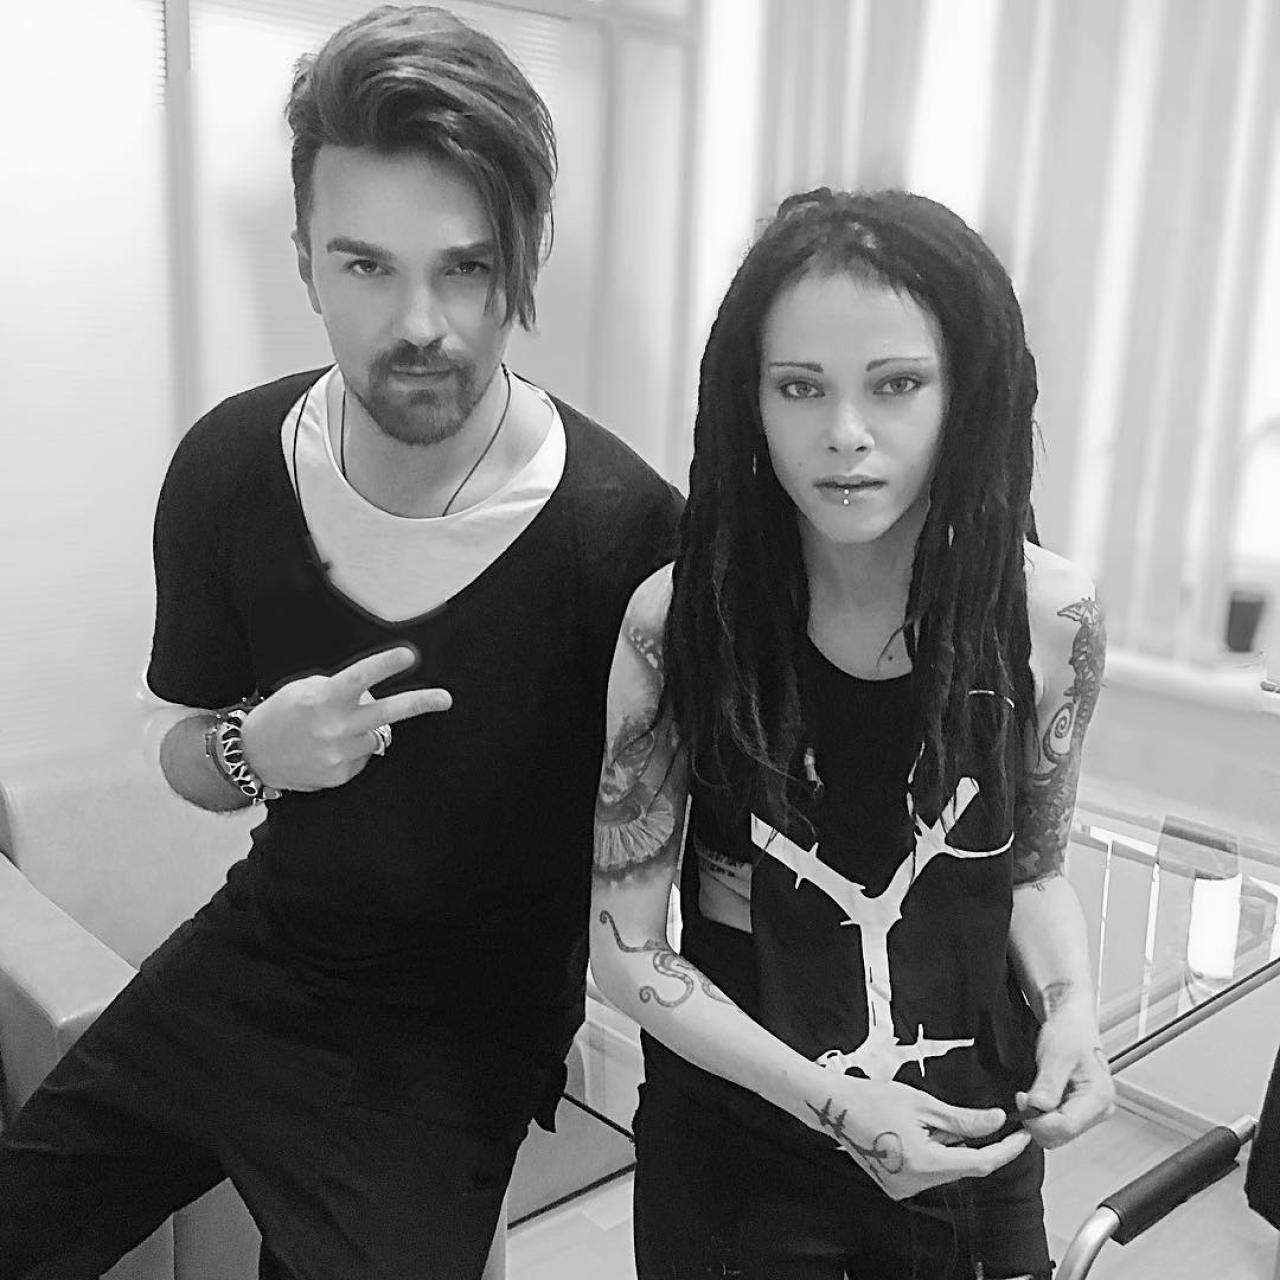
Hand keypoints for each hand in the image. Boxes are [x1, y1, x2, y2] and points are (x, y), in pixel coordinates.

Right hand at [239, 646, 450, 792]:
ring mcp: (338, 754)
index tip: (409, 655)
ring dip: (366, 728)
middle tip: (445, 699)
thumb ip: (341, 689)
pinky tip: (329, 747)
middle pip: (387, 713)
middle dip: (420, 703)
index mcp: (322, 699)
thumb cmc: (283, 714)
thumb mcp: (305, 689)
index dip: (386, 665)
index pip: (360, 678)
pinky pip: (363, 756)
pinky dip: (354, 749)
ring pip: (375, 734)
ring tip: (337, 729)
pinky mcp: (340, 775)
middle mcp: (333, 727)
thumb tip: (374, 695)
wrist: (253, 755)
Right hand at [807, 1077, 1031, 1201]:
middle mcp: (916, 1183)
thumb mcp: (924, 1103)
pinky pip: (930, 1171)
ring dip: (951, 1146)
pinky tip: (920, 1131)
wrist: (835, 1108)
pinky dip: (936, 1152)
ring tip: (928, 1119)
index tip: (1023, 1136)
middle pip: (963, 1166)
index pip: (980, 1163)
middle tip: (980, 1118)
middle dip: (975, 1143)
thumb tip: (996, 1122)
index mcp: (925, 1163)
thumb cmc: (873, 1099)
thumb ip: (963, 1119)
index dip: (1006, 1150)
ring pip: (946, 1168)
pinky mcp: (898, 1184)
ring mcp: (905, 1187)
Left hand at [1017, 997, 1114, 1148]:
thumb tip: (1036, 1109)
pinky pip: (1057, 1126)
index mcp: (1100, 1096)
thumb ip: (1048, 1085)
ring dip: (1039, 1118)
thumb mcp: (1055, 1054)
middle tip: (1025, 1096)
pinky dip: (1043, 1116)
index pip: (1065, 1127)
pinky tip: (1040, 1099)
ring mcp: (1091, 1113)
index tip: (1022, 1100)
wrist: (1072, 1022)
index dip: (1037, 1119)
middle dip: (1037, 1120)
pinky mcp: (1080, 1112)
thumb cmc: (1070, 1031)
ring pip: (1058, 1134)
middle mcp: (1100, 1109)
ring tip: (1034, 1094)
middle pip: (1062, 1135)